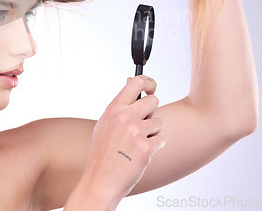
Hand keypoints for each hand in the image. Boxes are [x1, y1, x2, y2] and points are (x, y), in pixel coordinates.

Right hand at [81, 75, 164, 204]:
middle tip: (142, 125)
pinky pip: (161, 140)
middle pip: (154, 101)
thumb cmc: (103, 152)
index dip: (148, 82)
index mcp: (114, 109)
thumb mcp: (105, 123)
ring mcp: (135, 132)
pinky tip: (140, 154)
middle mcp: (125, 117)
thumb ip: (120, 103)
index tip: (151, 88)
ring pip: (159, 122)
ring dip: (153, 133)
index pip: (136, 82)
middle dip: (152, 112)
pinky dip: (155, 147)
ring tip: (137, 143)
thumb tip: (131, 81)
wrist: (101, 179)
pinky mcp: (145, 148)